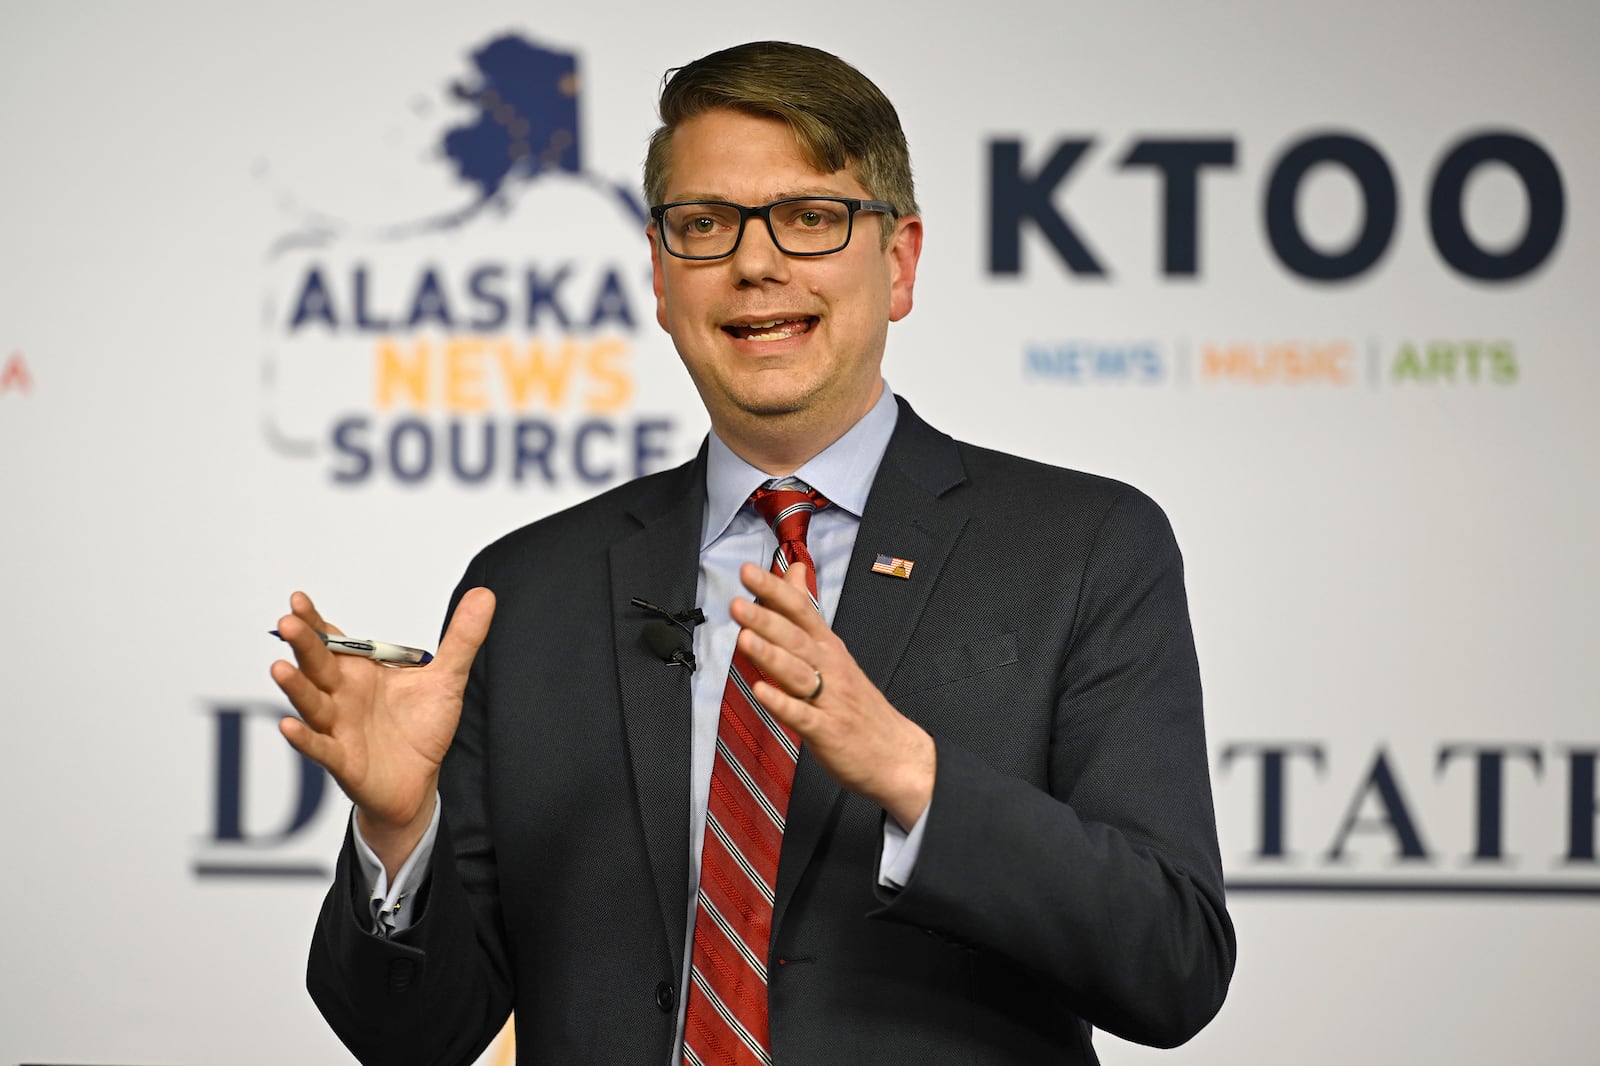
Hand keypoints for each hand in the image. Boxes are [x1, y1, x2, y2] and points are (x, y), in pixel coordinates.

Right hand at [271, 588, 494, 872]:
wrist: (419, 783)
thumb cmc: (421, 728)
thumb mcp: (447, 679)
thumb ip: (461, 638)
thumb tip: (484, 595)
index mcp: (361, 672)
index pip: (332, 640)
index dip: (315, 621)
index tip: (298, 600)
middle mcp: (342, 696)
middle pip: (317, 665)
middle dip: (303, 644)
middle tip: (287, 622)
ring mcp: (338, 727)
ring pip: (312, 703)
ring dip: (295, 686)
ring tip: (279, 668)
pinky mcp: (343, 760)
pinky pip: (320, 748)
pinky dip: (304, 738)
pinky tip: (289, 725)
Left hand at [732, 562, 934, 827]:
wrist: (897, 754)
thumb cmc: (858, 702)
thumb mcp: (834, 650)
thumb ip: (806, 613)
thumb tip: (793, 571)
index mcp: (829, 647)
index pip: (800, 610)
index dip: (774, 590)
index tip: (748, 571)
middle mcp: (830, 667)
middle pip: (796, 638)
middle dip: (766, 619)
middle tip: (739, 604)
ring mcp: (830, 699)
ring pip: (797, 673)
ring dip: (770, 655)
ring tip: (744, 639)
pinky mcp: (827, 731)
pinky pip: (802, 716)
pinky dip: (782, 704)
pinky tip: (761, 692)